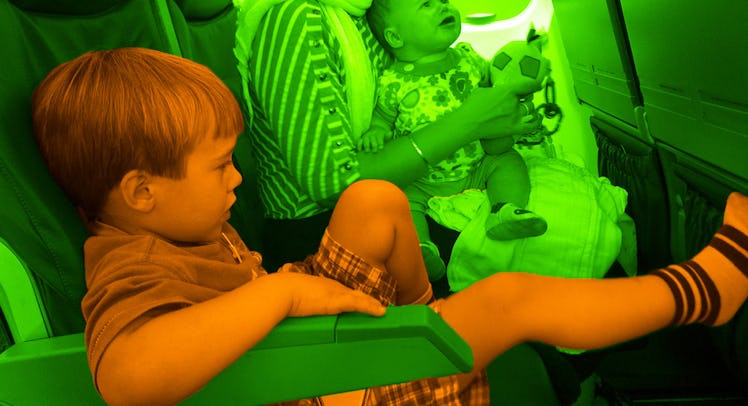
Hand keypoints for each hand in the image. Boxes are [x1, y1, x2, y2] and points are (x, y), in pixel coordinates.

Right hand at [272, 271, 386, 316]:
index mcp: (322, 285)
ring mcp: (335, 293)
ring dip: (372, 305)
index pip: (342, 291)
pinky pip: (359, 304)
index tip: (361, 300)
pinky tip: (381, 312)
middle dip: (366, 300)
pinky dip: (371, 308)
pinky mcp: (337, 301)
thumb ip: (294, 300)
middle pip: (354, 293)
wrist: (280, 291)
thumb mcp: (291, 297)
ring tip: (383, 310)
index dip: (353, 296)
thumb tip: (286, 305)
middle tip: (378, 306)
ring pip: (360, 298)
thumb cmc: (281, 294)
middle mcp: (331, 286)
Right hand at [358, 126, 389, 151]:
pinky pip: (359, 141)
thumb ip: (388, 135)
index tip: (381, 148)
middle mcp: (372, 134)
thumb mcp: (386, 134)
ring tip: (367, 151)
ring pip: (365, 140)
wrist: (376, 129)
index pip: (379, 138)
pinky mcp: (361, 139)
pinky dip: (359, 145)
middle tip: (375, 151)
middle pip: (372, 139)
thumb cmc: (382, 135)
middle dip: (373, 145)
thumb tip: (390, 133)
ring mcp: (366, 136)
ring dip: (366, 145)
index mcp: (379, 133)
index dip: (380, 143)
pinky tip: (360, 150)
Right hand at [457, 87, 541, 139]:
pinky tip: (537, 118)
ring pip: (530, 110)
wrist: (468, 123)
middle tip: (521, 100)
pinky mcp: (514, 128)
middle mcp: (514, 103)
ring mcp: (515, 116)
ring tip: (526, 109)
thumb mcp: (482, 90)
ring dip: (529, 109)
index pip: (528, 85)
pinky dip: (537, 122)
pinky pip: (531, 126)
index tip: (537, 84)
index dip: (535, 84)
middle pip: (528, 99)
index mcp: (508, 90)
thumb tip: (495, 87)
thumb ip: (493, 88)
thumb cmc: (472, 106)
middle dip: (526, 99)